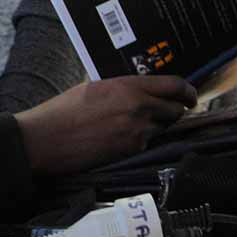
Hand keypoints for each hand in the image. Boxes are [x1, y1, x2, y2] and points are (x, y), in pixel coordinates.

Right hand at [13, 76, 196, 175]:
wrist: (46, 139)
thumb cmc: (62, 111)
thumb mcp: (93, 88)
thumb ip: (121, 88)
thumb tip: (139, 91)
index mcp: (128, 86)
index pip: (175, 85)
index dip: (187, 91)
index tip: (190, 96)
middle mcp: (138, 107)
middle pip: (176, 110)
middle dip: (174, 111)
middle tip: (168, 112)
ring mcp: (137, 131)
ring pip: (163, 128)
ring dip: (157, 127)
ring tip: (136, 125)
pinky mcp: (131, 151)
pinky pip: (148, 143)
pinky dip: (142, 140)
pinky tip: (123, 139)